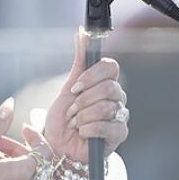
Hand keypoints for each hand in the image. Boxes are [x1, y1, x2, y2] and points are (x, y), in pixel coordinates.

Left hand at [43, 28, 129, 163]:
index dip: (92, 75)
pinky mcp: (120, 134)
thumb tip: (81, 32)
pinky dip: (89, 129)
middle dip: (83, 100)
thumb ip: (79, 60)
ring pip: (106, 107)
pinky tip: (83, 133)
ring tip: (76, 123)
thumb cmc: (64, 119)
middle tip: (72, 110)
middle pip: (109, 87)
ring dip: (83, 116)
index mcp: (106, 83)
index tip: (75, 87)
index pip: (111, 67)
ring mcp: (120, 115)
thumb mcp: (68, 88)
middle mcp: (117, 97)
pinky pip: (108, 126)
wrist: (58, 147)